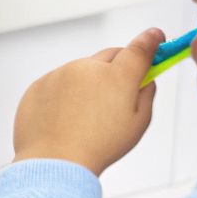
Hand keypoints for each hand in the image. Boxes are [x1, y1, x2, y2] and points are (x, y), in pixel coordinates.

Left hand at [11, 28, 163, 175]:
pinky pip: (57, 83)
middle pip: (109, 57)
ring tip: (86, 118)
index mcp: (117, 76)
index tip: (156, 36)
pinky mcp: (40, 84)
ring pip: (81, 71)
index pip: (139, 49)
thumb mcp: (138, 123)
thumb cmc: (99, 146)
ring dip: (88, 84)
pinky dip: (64, 95)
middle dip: (118, 67)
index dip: (150, 41)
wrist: (55, 161)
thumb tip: (146, 79)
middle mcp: (87, 68)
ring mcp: (60, 73)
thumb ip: (146, 94)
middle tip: (120, 89)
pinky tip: (66, 120)